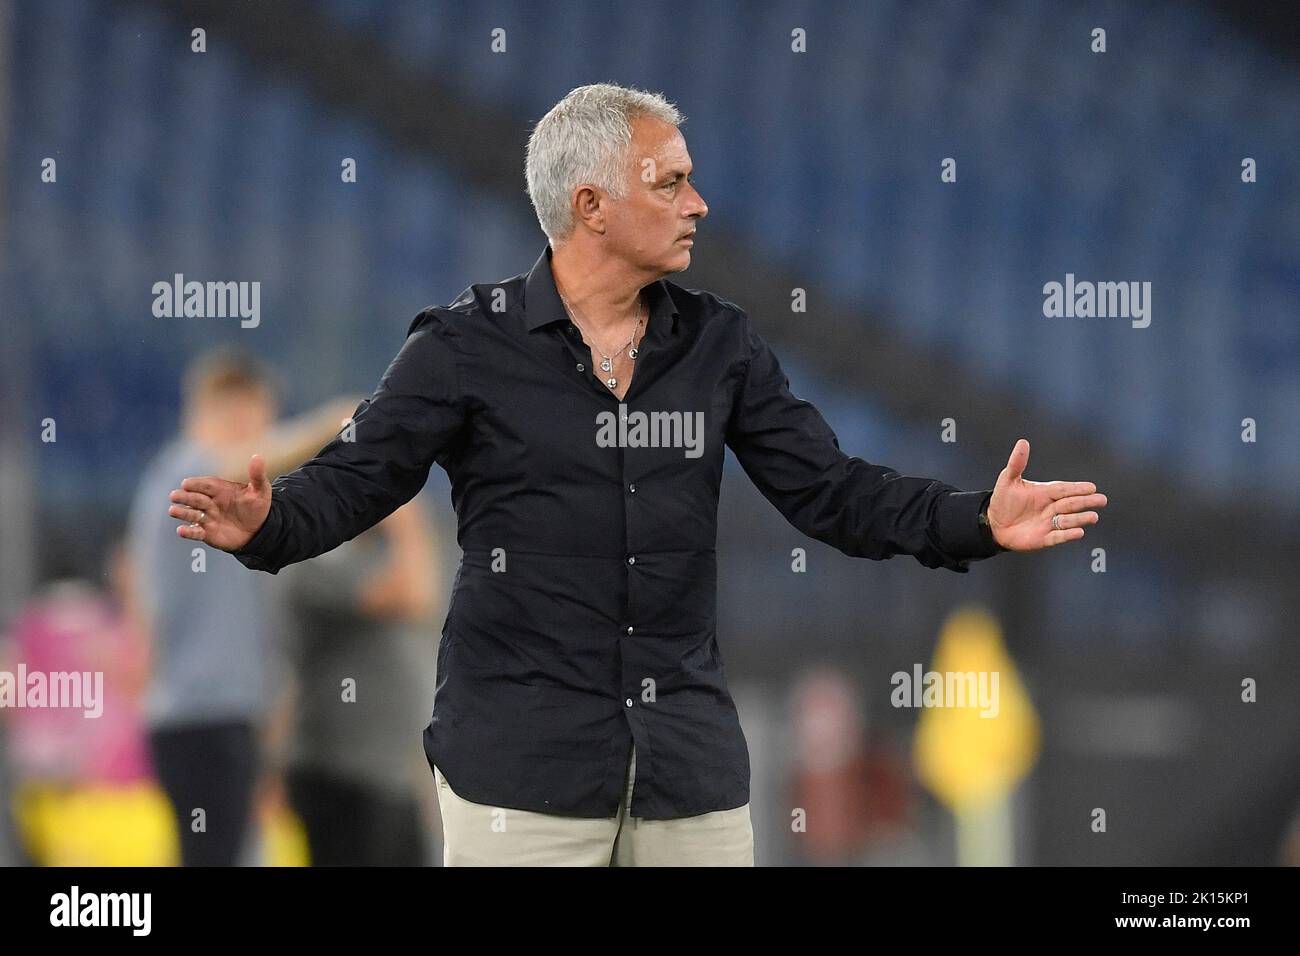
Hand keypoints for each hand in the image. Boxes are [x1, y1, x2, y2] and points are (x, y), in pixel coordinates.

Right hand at [169, 453, 272, 552]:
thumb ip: (257, 475)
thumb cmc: (257, 507)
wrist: (259, 530)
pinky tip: (181, 530)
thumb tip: (257, 457)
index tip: (186, 484)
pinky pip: (195, 532)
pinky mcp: (206, 533)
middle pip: (194, 498)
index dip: (196, 484)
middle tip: (175, 496)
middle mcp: (210, 502)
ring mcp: (207, 517)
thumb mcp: (260, 490)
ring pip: (191, 514)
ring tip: (173, 511)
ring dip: (181, 512)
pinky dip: (188, 532)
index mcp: (220, 489)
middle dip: (184, 497)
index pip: (205, 484)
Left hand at [987, 439, 1107, 551]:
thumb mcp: (1008, 480)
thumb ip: (1017, 463)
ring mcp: (1048, 524)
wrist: (994, 523)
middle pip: (1070, 504)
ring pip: (1067, 520)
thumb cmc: (1003, 500)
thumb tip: (1022, 442)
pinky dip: (1068, 534)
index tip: (1092, 487)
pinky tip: (1079, 532)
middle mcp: (1050, 508)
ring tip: (1093, 516)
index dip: (1077, 489)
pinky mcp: (1043, 539)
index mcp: (1045, 493)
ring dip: (1080, 519)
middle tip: (1101, 500)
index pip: (1064, 489)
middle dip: (1085, 502)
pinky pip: (1057, 537)